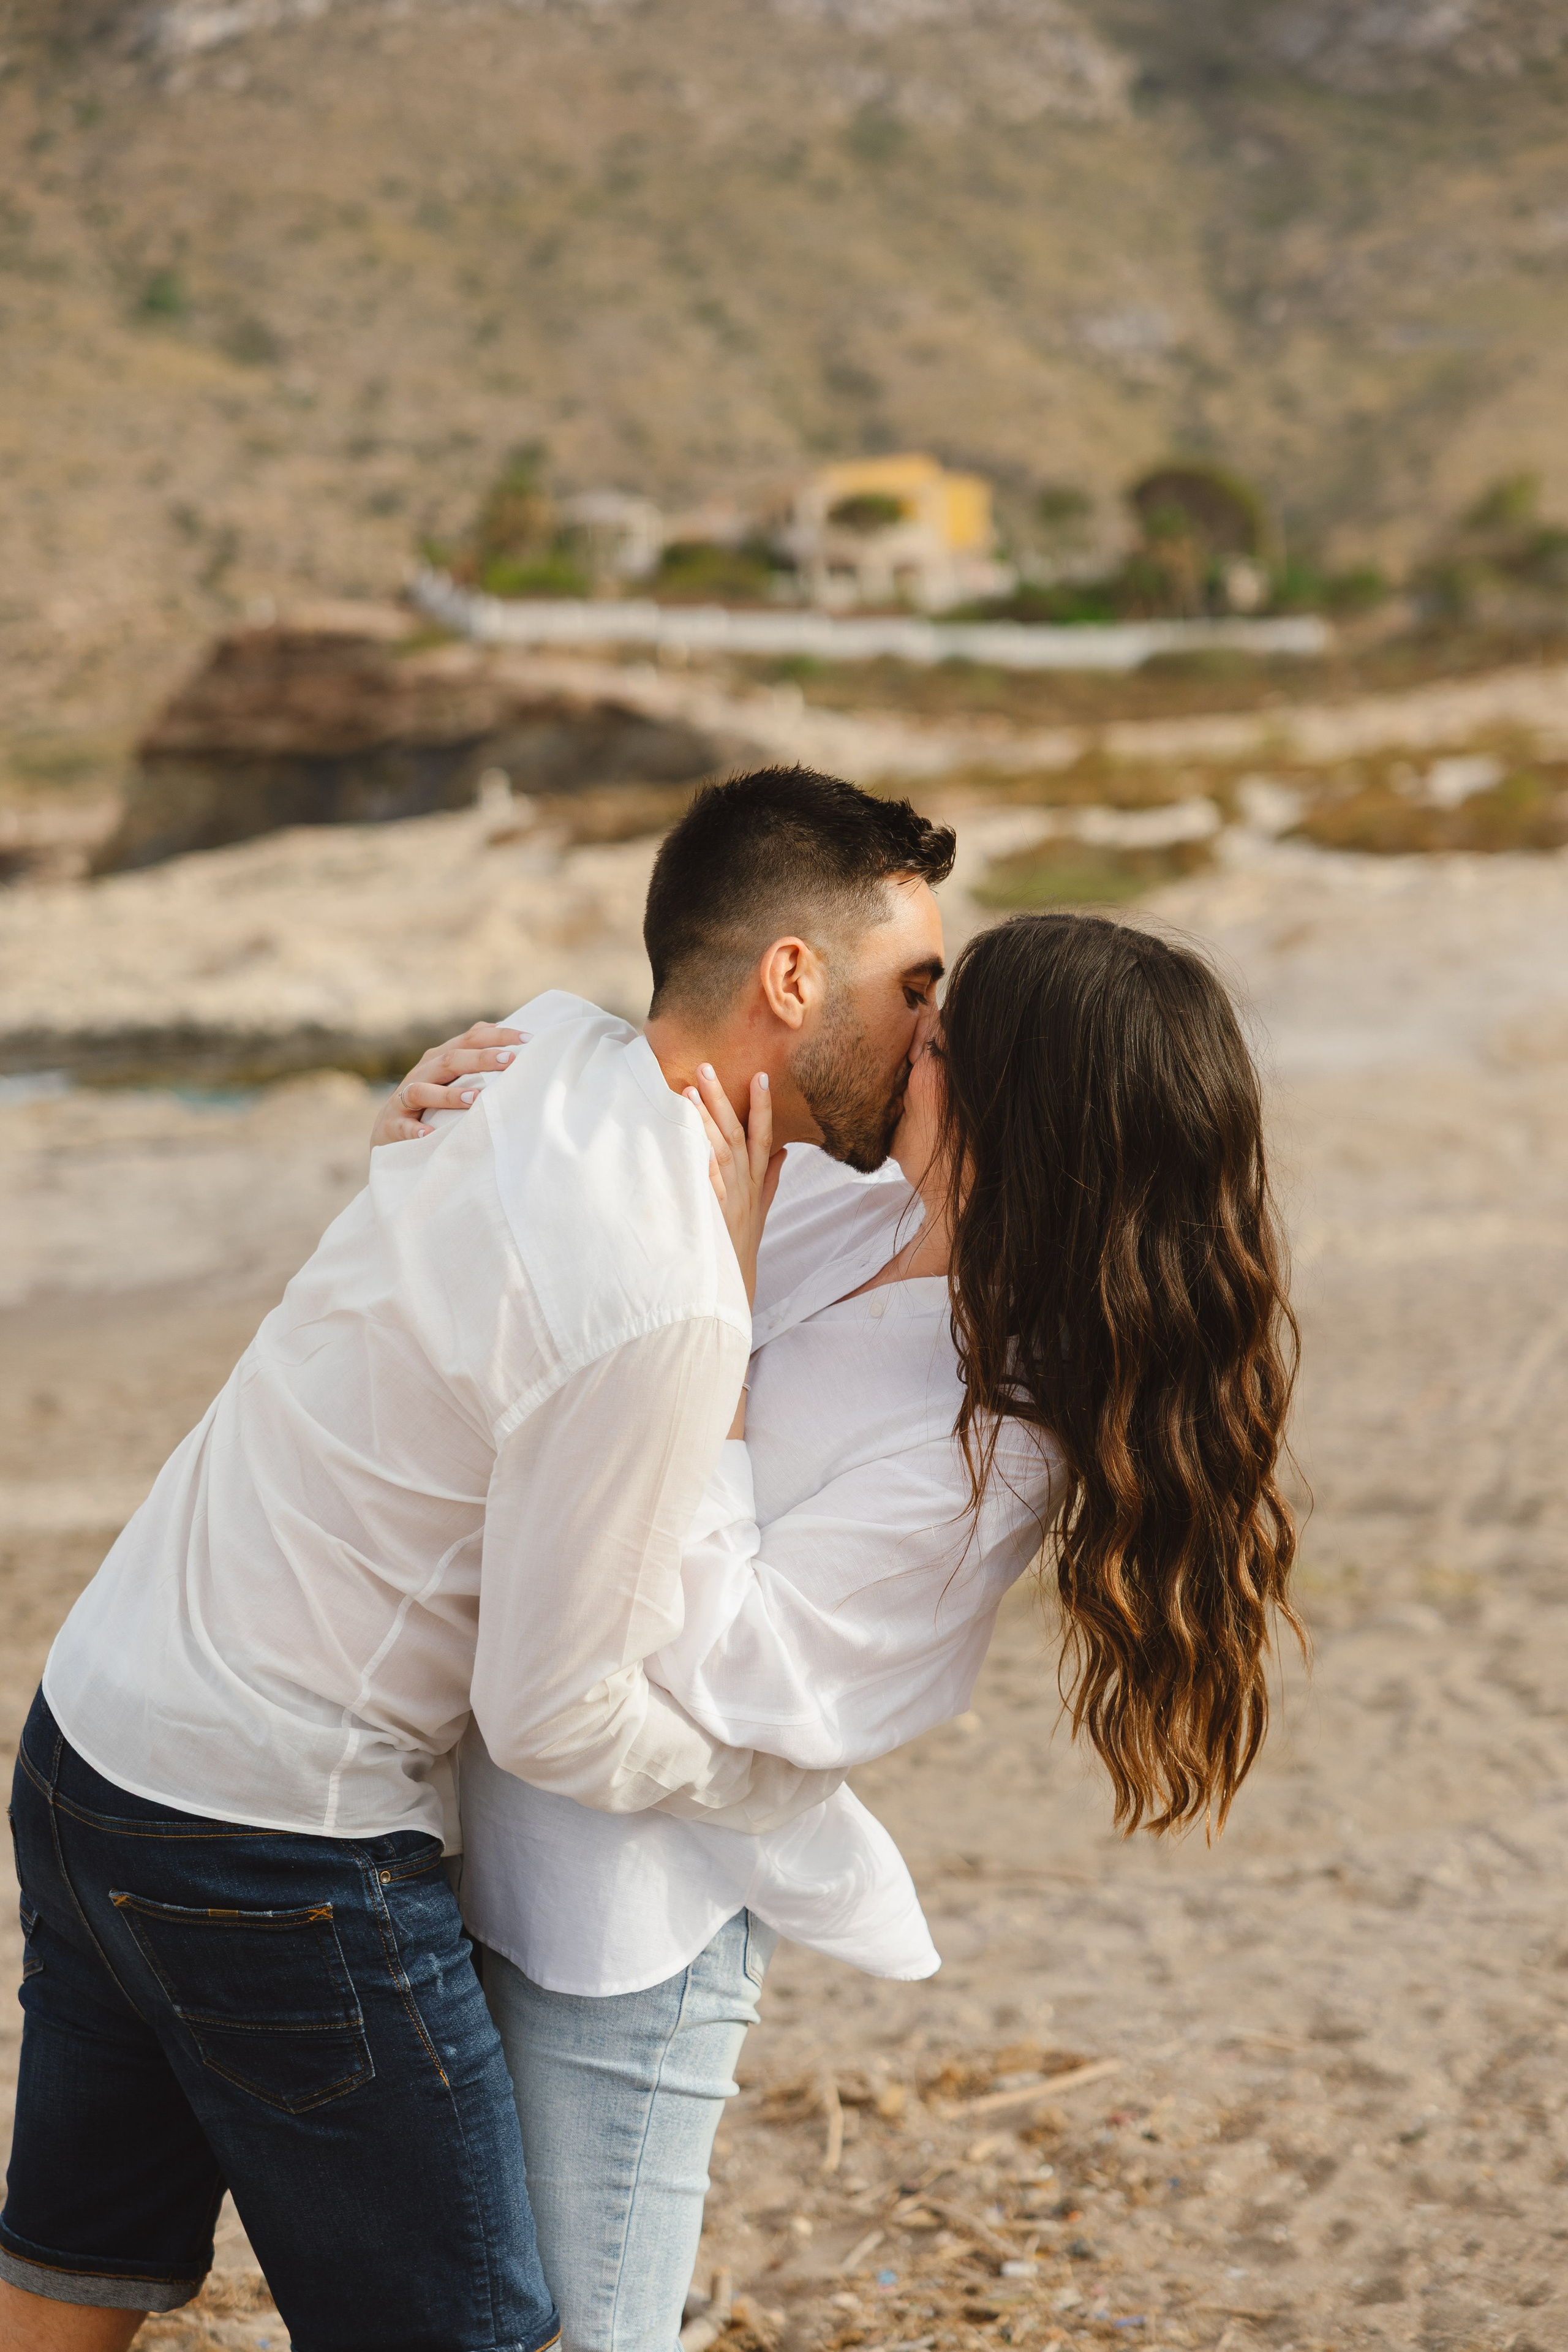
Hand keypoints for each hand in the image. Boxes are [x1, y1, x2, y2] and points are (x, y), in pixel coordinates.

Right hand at [371, 1024, 527, 1146]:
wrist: (388, 1129)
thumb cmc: (429, 1100)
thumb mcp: (449, 1074)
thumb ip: (472, 1053)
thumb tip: (500, 1027)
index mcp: (440, 1058)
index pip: (471, 1039)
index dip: (498, 1037)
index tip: (528, 1040)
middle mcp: (423, 1073)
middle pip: (450, 1060)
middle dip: (480, 1059)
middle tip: (509, 1060)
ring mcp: (404, 1098)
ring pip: (423, 1090)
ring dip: (448, 1095)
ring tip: (474, 1099)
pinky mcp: (392, 1123)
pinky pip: (403, 1126)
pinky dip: (415, 1130)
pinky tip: (429, 1134)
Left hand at [685, 1065, 782, 1309]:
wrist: (731, 1283)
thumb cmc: (741, 1243)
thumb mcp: (761, 1209)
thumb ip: (771, 1178)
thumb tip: (784, 1151)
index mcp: (756, 1181)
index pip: (765, 1136)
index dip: (763, 1106)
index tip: (759, 1075)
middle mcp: (746, 1186)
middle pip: (737, 1135)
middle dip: (723, 1100)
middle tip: (706, 1068)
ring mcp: (730, 1199)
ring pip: (720, 1151)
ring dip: (704, 1121)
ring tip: (687, 1093)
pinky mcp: (714, 1213)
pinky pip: (707, 1182)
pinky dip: (700, 1160)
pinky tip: (687, 1139)